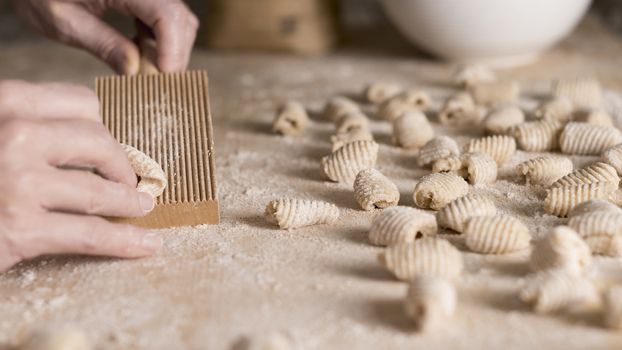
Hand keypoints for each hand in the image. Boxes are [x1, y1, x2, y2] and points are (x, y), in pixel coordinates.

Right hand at [0, 80, 160, 271]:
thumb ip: (31, 128)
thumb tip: (92, 139)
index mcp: (5, 103)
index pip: (80, 102)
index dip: (104, 126)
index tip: (111, 146)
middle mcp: (13, 135)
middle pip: (99, 142)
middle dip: (121, 163)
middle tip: (130, 178)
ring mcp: (18, 182)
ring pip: (100, 190)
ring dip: (129, 201)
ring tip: (142, 206)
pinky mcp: (21, 229)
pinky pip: (91, 234)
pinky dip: (126, 241)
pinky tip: (146, 244)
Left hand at [12, 0, 198, 73]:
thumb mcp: (64, 21)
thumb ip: (103, 44)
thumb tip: (136, 71)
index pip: (166, 15)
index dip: (172, 49)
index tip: (163, 78)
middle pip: (180, 19)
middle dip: (173, 55)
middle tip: (154, 83)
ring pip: (178, 20)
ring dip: (169, 49)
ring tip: (145, 70)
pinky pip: (165, 17)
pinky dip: (160, 39)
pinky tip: (140, 53)